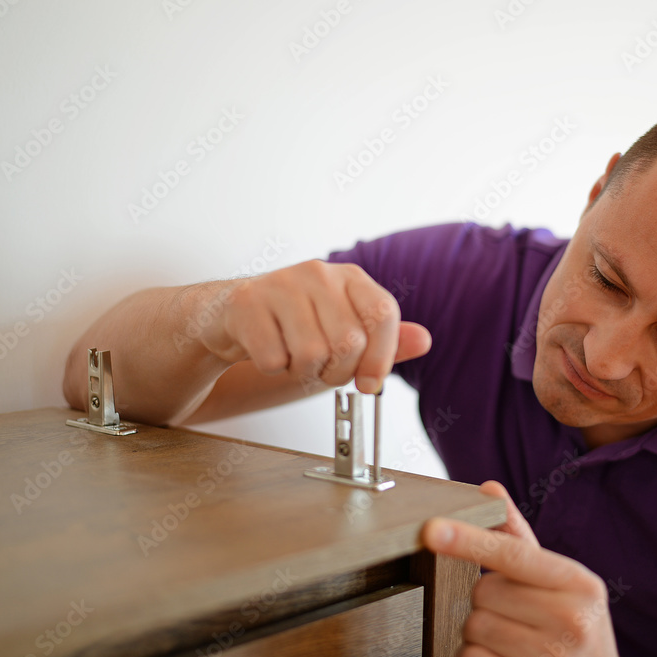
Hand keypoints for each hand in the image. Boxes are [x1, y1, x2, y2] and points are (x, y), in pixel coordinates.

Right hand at [198, 260, 430, 392]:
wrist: (233, 315)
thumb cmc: (295, 325)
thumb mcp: (345, 330)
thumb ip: (385, 339)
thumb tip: (424, 341)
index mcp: (349, 278)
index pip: (383, 313)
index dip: (382, 356)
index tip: (370, 383)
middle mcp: (318, 273)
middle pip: (349, 342)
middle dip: (336, 372)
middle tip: (321, 369)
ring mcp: (280, 284)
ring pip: (311, 354)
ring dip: (302, 373)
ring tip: (293, 357)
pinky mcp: (247, 303)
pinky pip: (274, 360)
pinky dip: (272, 369)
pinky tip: (268, 351)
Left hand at [422, 481, 620, 656]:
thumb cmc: (572, 628)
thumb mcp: (560, 583)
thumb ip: (519, 540)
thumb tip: (489, 488)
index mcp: (579, 584)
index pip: (512, 554)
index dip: (468, 540)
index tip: (432, 530)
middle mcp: (572, 621)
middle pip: (484, 593)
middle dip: (488, 602)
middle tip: (517, 617)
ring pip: (473, 628)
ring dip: (480, 635)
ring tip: (514, 643)